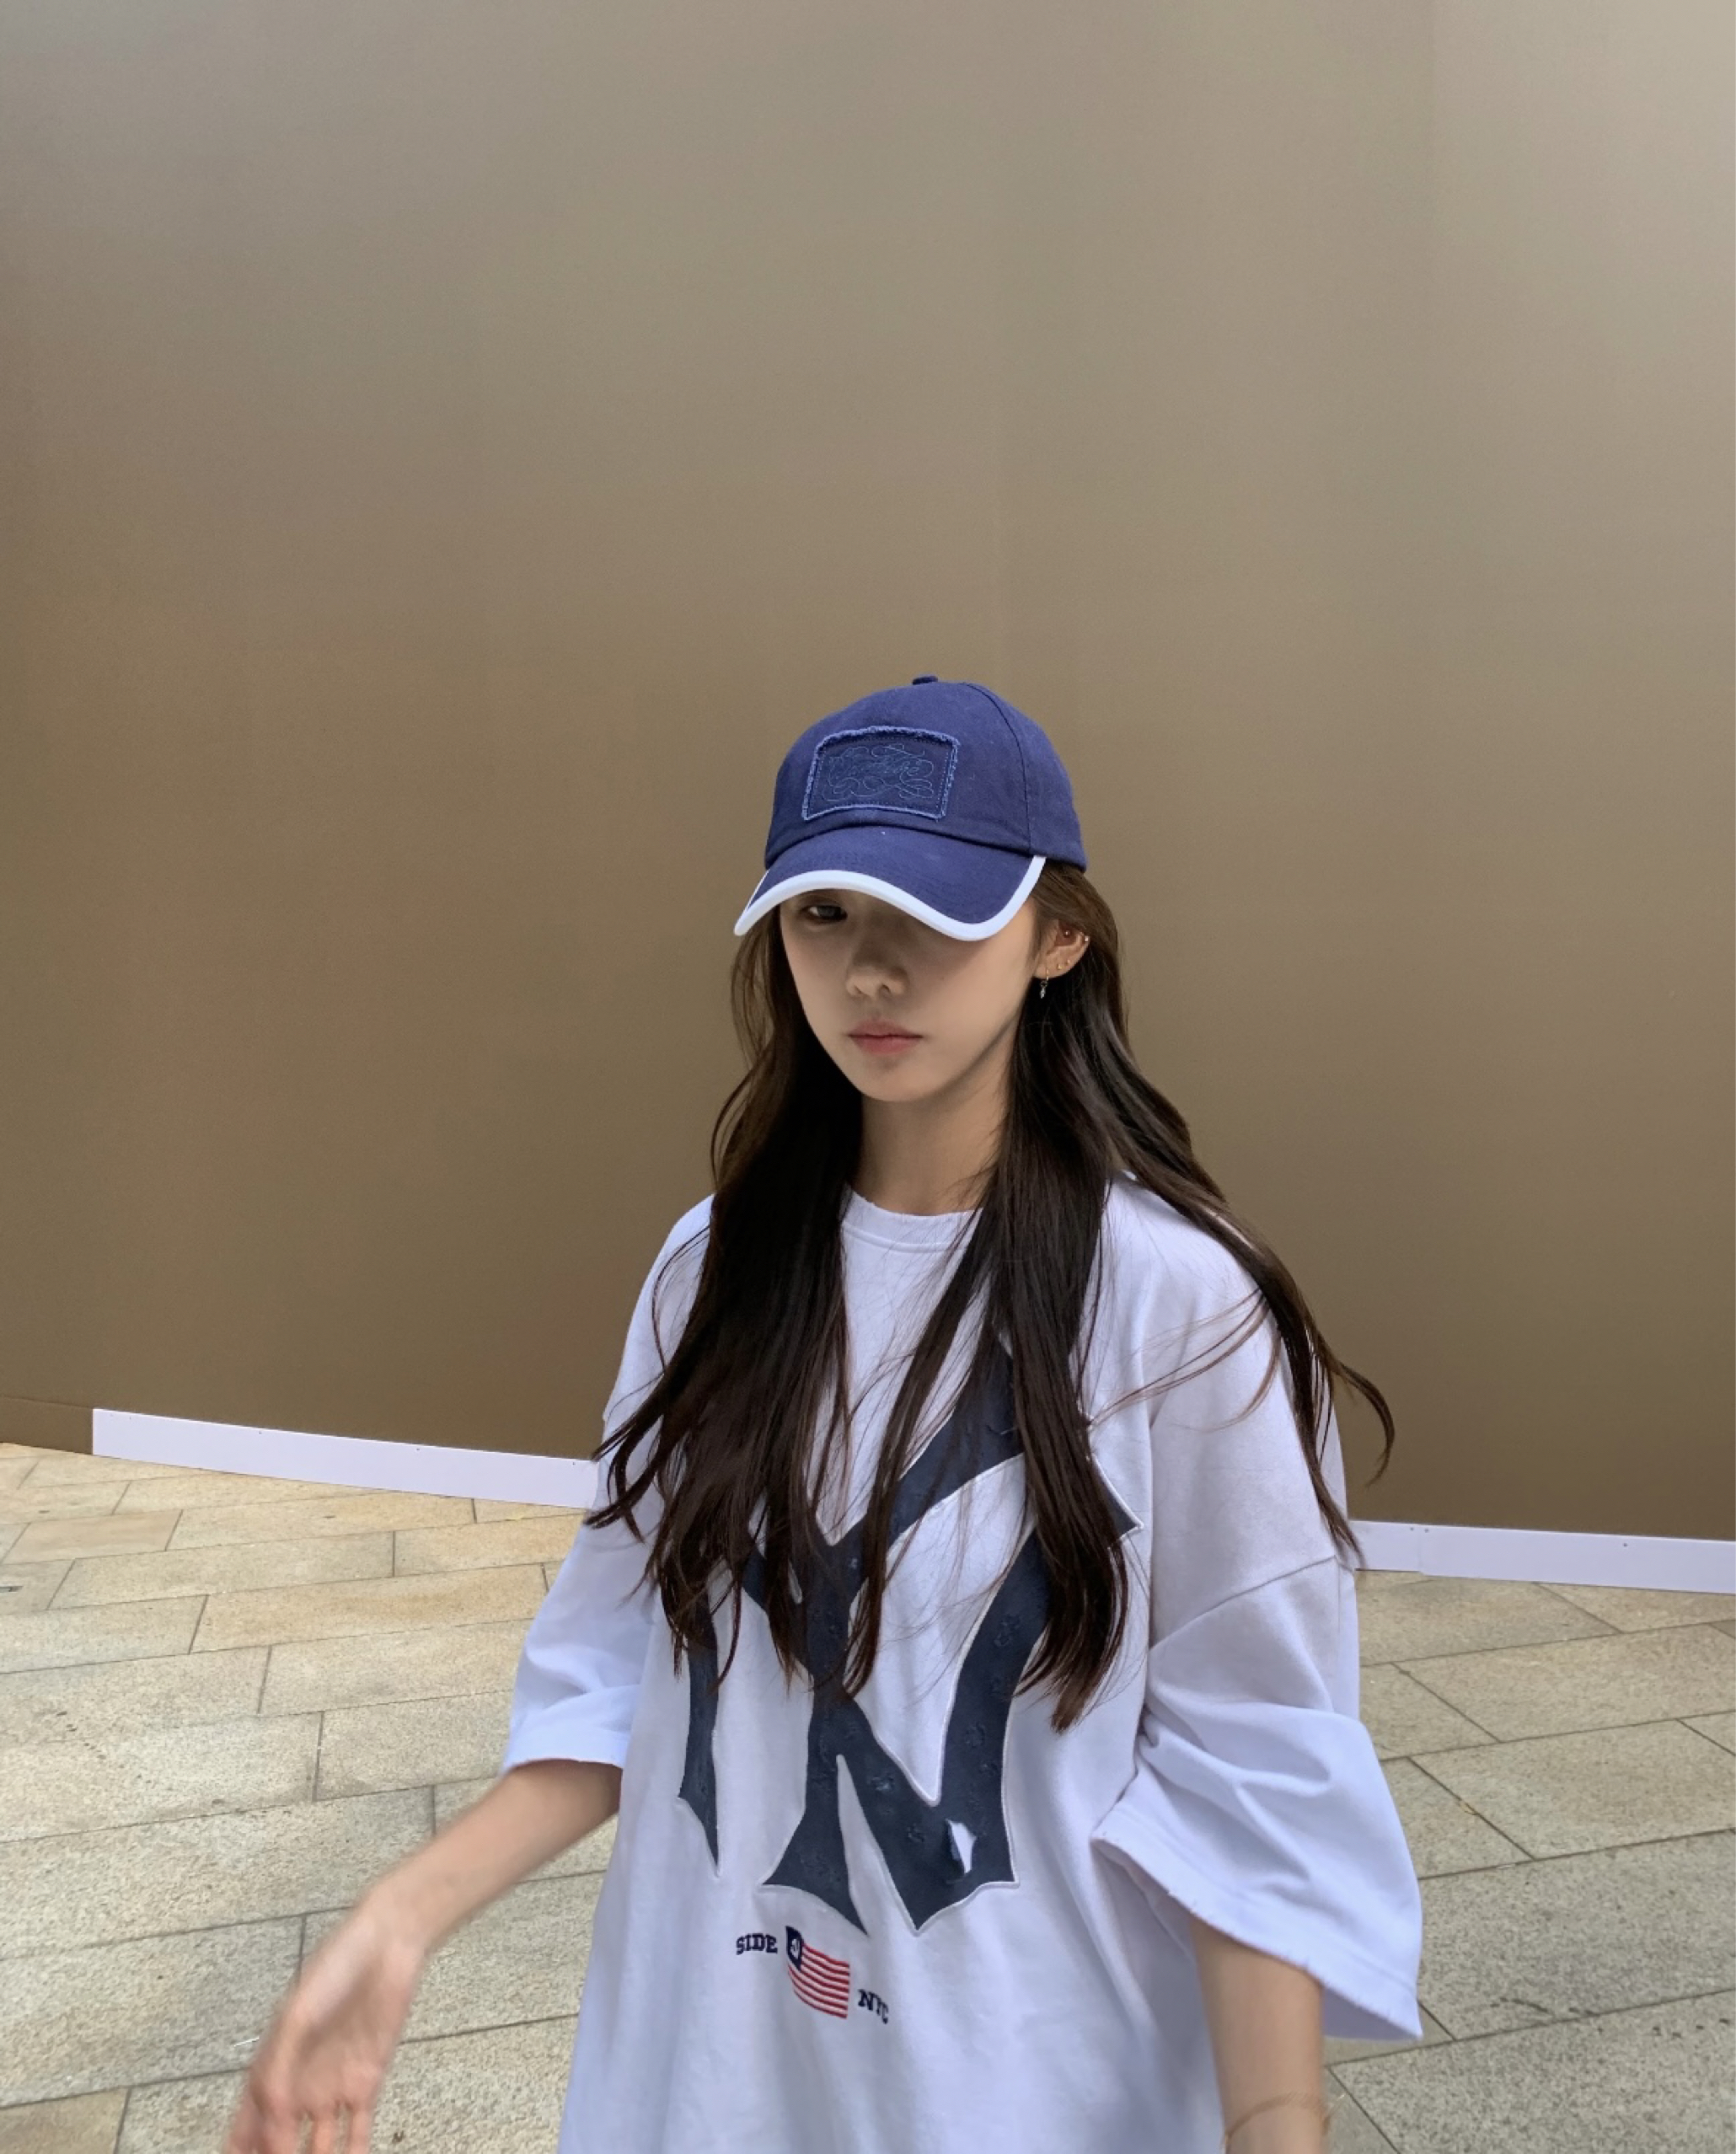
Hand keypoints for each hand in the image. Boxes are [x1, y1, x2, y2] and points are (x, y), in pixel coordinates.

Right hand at [223, 1889, 427, 2153]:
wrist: (386, 1946)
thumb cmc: (332, 1971)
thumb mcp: (296, 2017)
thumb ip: (280, 2069)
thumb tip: (274, 2118)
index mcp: (272, 2067)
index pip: (247, 2123)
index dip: (239, 2149)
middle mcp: (299, 2084)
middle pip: (278, 2141)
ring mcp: (333, 2086)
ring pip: (318, 2145)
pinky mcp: (366, 2082)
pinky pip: (359, 2130)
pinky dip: (354, 2153)